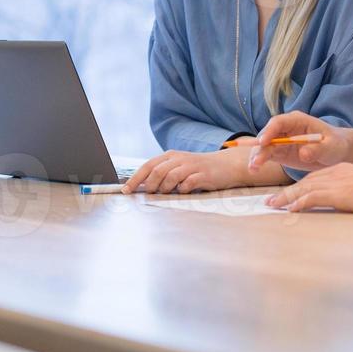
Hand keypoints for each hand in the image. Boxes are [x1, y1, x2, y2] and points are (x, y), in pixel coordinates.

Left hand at [123, 146, 284, 194]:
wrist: (227, 165)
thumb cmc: (199, 169)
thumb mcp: (179, 167)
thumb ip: (163, 174)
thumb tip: (143, 187)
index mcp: (170, 156)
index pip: (147, 166)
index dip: (135, 179)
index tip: (126, 191)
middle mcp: (179, 159)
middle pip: (156, 172)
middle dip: (150, 186)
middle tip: (151, 195)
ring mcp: (191, 166)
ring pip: (170, 177)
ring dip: (165, 188)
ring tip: (169, 193)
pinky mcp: (203, 175)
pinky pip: (187, 184)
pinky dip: (182, 190)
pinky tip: (184, 192)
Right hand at [248, 112, 349, 173]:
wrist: (336, 152)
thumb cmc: (335, 144)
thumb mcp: (331, 147)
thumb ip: (318, 149)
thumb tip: (303, 153)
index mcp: (297, 121)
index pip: (279, 122)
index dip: (269, 131)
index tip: (263, 142)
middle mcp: (286, 128)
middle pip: (267, 135)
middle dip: (259, 147)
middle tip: (256, 161)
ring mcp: (281, 140)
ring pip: (264, 146)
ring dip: (257, 156)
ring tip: (253, 168)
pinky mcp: (280, 152)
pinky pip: (266, 155)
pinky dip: (259, 161)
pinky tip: (254, 170)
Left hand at [265, 163, 352, 213]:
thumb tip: (350, 203)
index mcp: (341, 170)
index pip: (313, 178)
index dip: (298, 188)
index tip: (286, 196)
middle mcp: (334, 173)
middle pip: (303, 183)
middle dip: (285, 193)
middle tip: (269, 201)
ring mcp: (336, 182)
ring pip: (303, 189)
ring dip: (285, 198)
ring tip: (271, 206)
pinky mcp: (338, 194)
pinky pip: (312, 197)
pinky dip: (298, 203)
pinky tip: (289, 210)